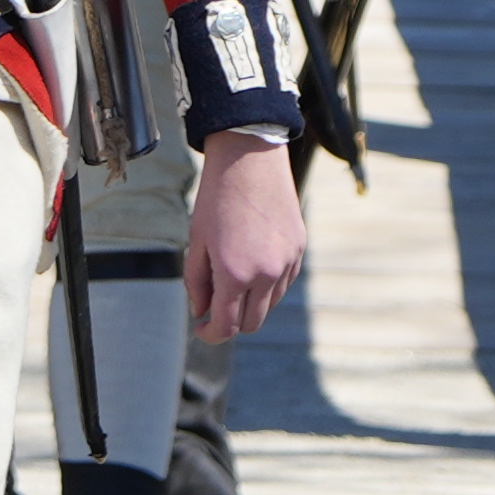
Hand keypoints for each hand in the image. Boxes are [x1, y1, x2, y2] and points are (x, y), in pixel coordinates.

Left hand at [186, 131, 310, 338]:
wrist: (250, 161)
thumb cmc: (216, 199)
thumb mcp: (197, 241)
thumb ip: (197, 282)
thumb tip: (201, 312)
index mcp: (235, 273)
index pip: (227, 325)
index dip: (212, 334)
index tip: (202, 330)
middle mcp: (266, 274)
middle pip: (251, 322)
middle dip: (231, 324)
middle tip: (214, 312)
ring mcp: (286, 263)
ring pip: (269, 304)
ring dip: (250, 304)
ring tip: (231, 284)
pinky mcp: (298, 250)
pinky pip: (283, 283)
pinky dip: (267, 286)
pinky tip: (252, 268)